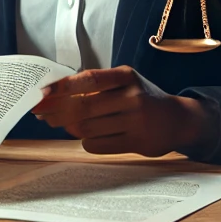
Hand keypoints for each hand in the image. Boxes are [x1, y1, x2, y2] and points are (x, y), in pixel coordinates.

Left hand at [31, 66, 216, 156]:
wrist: (179, 120)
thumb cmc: (141, 97)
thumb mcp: (124, 82)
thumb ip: (96, 84)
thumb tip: (54, 93)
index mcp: (126, 76)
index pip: (89, 78)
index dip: (62, 86)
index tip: (42, 92)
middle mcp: (132, 97)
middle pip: (83, 106)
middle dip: (56, 110)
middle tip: (42, 113)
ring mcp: (136, 122)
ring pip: (87, 127)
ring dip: (68, 126)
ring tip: (61, 123)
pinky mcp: (137, 143)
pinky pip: (97, 145)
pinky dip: (85, 141)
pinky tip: (86, 135)